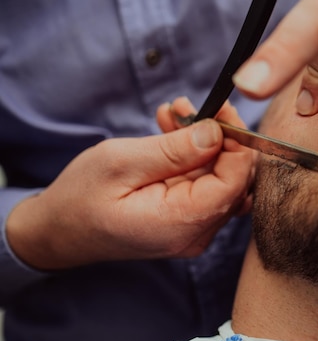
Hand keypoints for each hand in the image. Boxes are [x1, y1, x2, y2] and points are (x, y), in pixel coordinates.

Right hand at [6, 97, 254, 269]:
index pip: (236, 180)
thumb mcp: (121, 163)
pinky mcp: (188, 222)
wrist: (58, 231)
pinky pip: (206, 185)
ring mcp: (194, 231)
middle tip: (189, 107)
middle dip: (220, 137)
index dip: (236, 141)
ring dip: (206, 143)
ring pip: (222, 179)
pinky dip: (196, 157)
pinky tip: (173, 133)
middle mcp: (197, 234)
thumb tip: (217, 132)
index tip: (218, 109)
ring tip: (174, 114)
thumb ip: (174, 150)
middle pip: (235, 180)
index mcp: (182, 223)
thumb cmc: (80, 198)